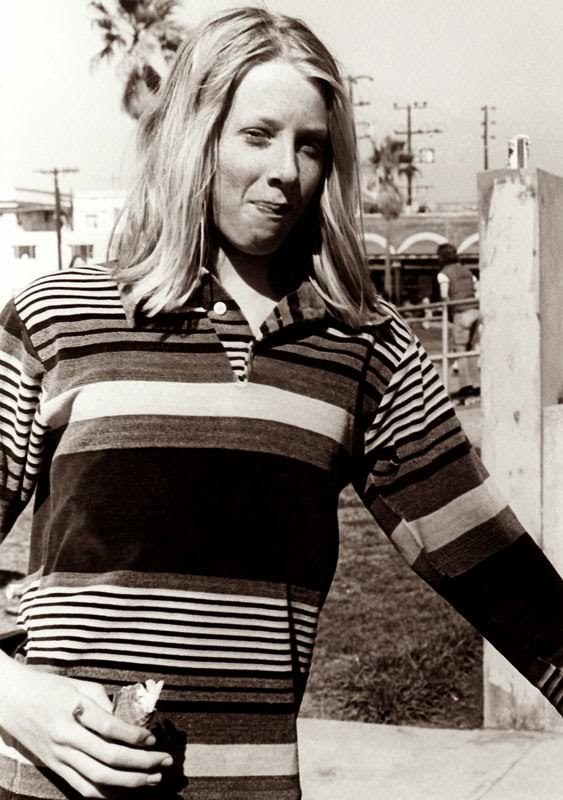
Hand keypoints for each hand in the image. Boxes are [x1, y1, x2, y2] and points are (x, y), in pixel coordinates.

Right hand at [0, 656, 171, 797]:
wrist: (10, 699)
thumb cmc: (48, 687)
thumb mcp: (78, 684)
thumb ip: (103, 702)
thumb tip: (127, 721)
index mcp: (73, 710)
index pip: (110, 728)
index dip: (135, 736)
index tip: (153, 740)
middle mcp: (65, 737)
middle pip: (108, 758)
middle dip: (141, 763)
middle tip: (165, 762)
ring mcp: (58, 756)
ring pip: (97, 779)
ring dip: (129, 783)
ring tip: (153, 780)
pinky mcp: (53, 768)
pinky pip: (81, 787)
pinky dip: (105, 793)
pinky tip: (125, 790)